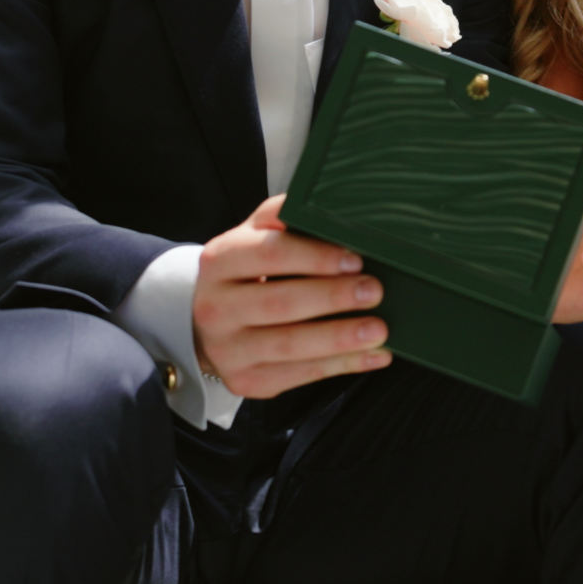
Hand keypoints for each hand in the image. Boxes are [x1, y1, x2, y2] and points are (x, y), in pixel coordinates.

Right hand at [193, 194, 389, 398]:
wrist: (203, 322)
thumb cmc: (243, 273)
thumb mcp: (252, 236)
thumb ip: (283, 217)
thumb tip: (332, 203)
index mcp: (221, 261)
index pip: (270, 254)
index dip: (316, 257)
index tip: (355, 258)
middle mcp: (217, 306)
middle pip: (280, 302)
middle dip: (333, 297)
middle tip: (374, 291)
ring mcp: (228, 348)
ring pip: (290, 345)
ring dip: (341, 338)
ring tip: (379, 329)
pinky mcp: (245, 380)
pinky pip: (299, 376)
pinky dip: (342, 366)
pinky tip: (374, 355)